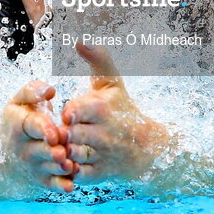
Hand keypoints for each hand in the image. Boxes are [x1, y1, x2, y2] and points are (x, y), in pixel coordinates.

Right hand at [0, 80, 78, 191]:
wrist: (3, 153)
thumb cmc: (19, 119)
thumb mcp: (19, 102)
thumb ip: (33, 91)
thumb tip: (51, 90)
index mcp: (20, 124)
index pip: (31, 126)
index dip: (43, 129)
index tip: (54, 133)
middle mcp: (24, 147)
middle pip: (40, 150)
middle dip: (52, 152)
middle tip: (63, 151)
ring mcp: (33, 165)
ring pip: (48, 168)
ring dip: (59, 168)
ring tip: (70, 165)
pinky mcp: (41, 179)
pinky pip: (51, 184)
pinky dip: (60, 185)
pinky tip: (70, 185)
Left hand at [61, 43, 169, 182]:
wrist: (148, 147)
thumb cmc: (123, 109)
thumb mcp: (112, 83)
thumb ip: (97, 59)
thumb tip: (80, 39)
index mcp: (102, 109)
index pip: (71, 111)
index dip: (69, 112)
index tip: (72, 113)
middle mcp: (103, 134)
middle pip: (67, 133)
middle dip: (64, 133)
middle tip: (67, 131)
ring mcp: (102, 156)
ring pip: (70, 154)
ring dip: (66, 151)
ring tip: (69, 144)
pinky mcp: (100, 175)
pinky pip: (76, 174)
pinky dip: (72, 169)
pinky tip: (76, 159)